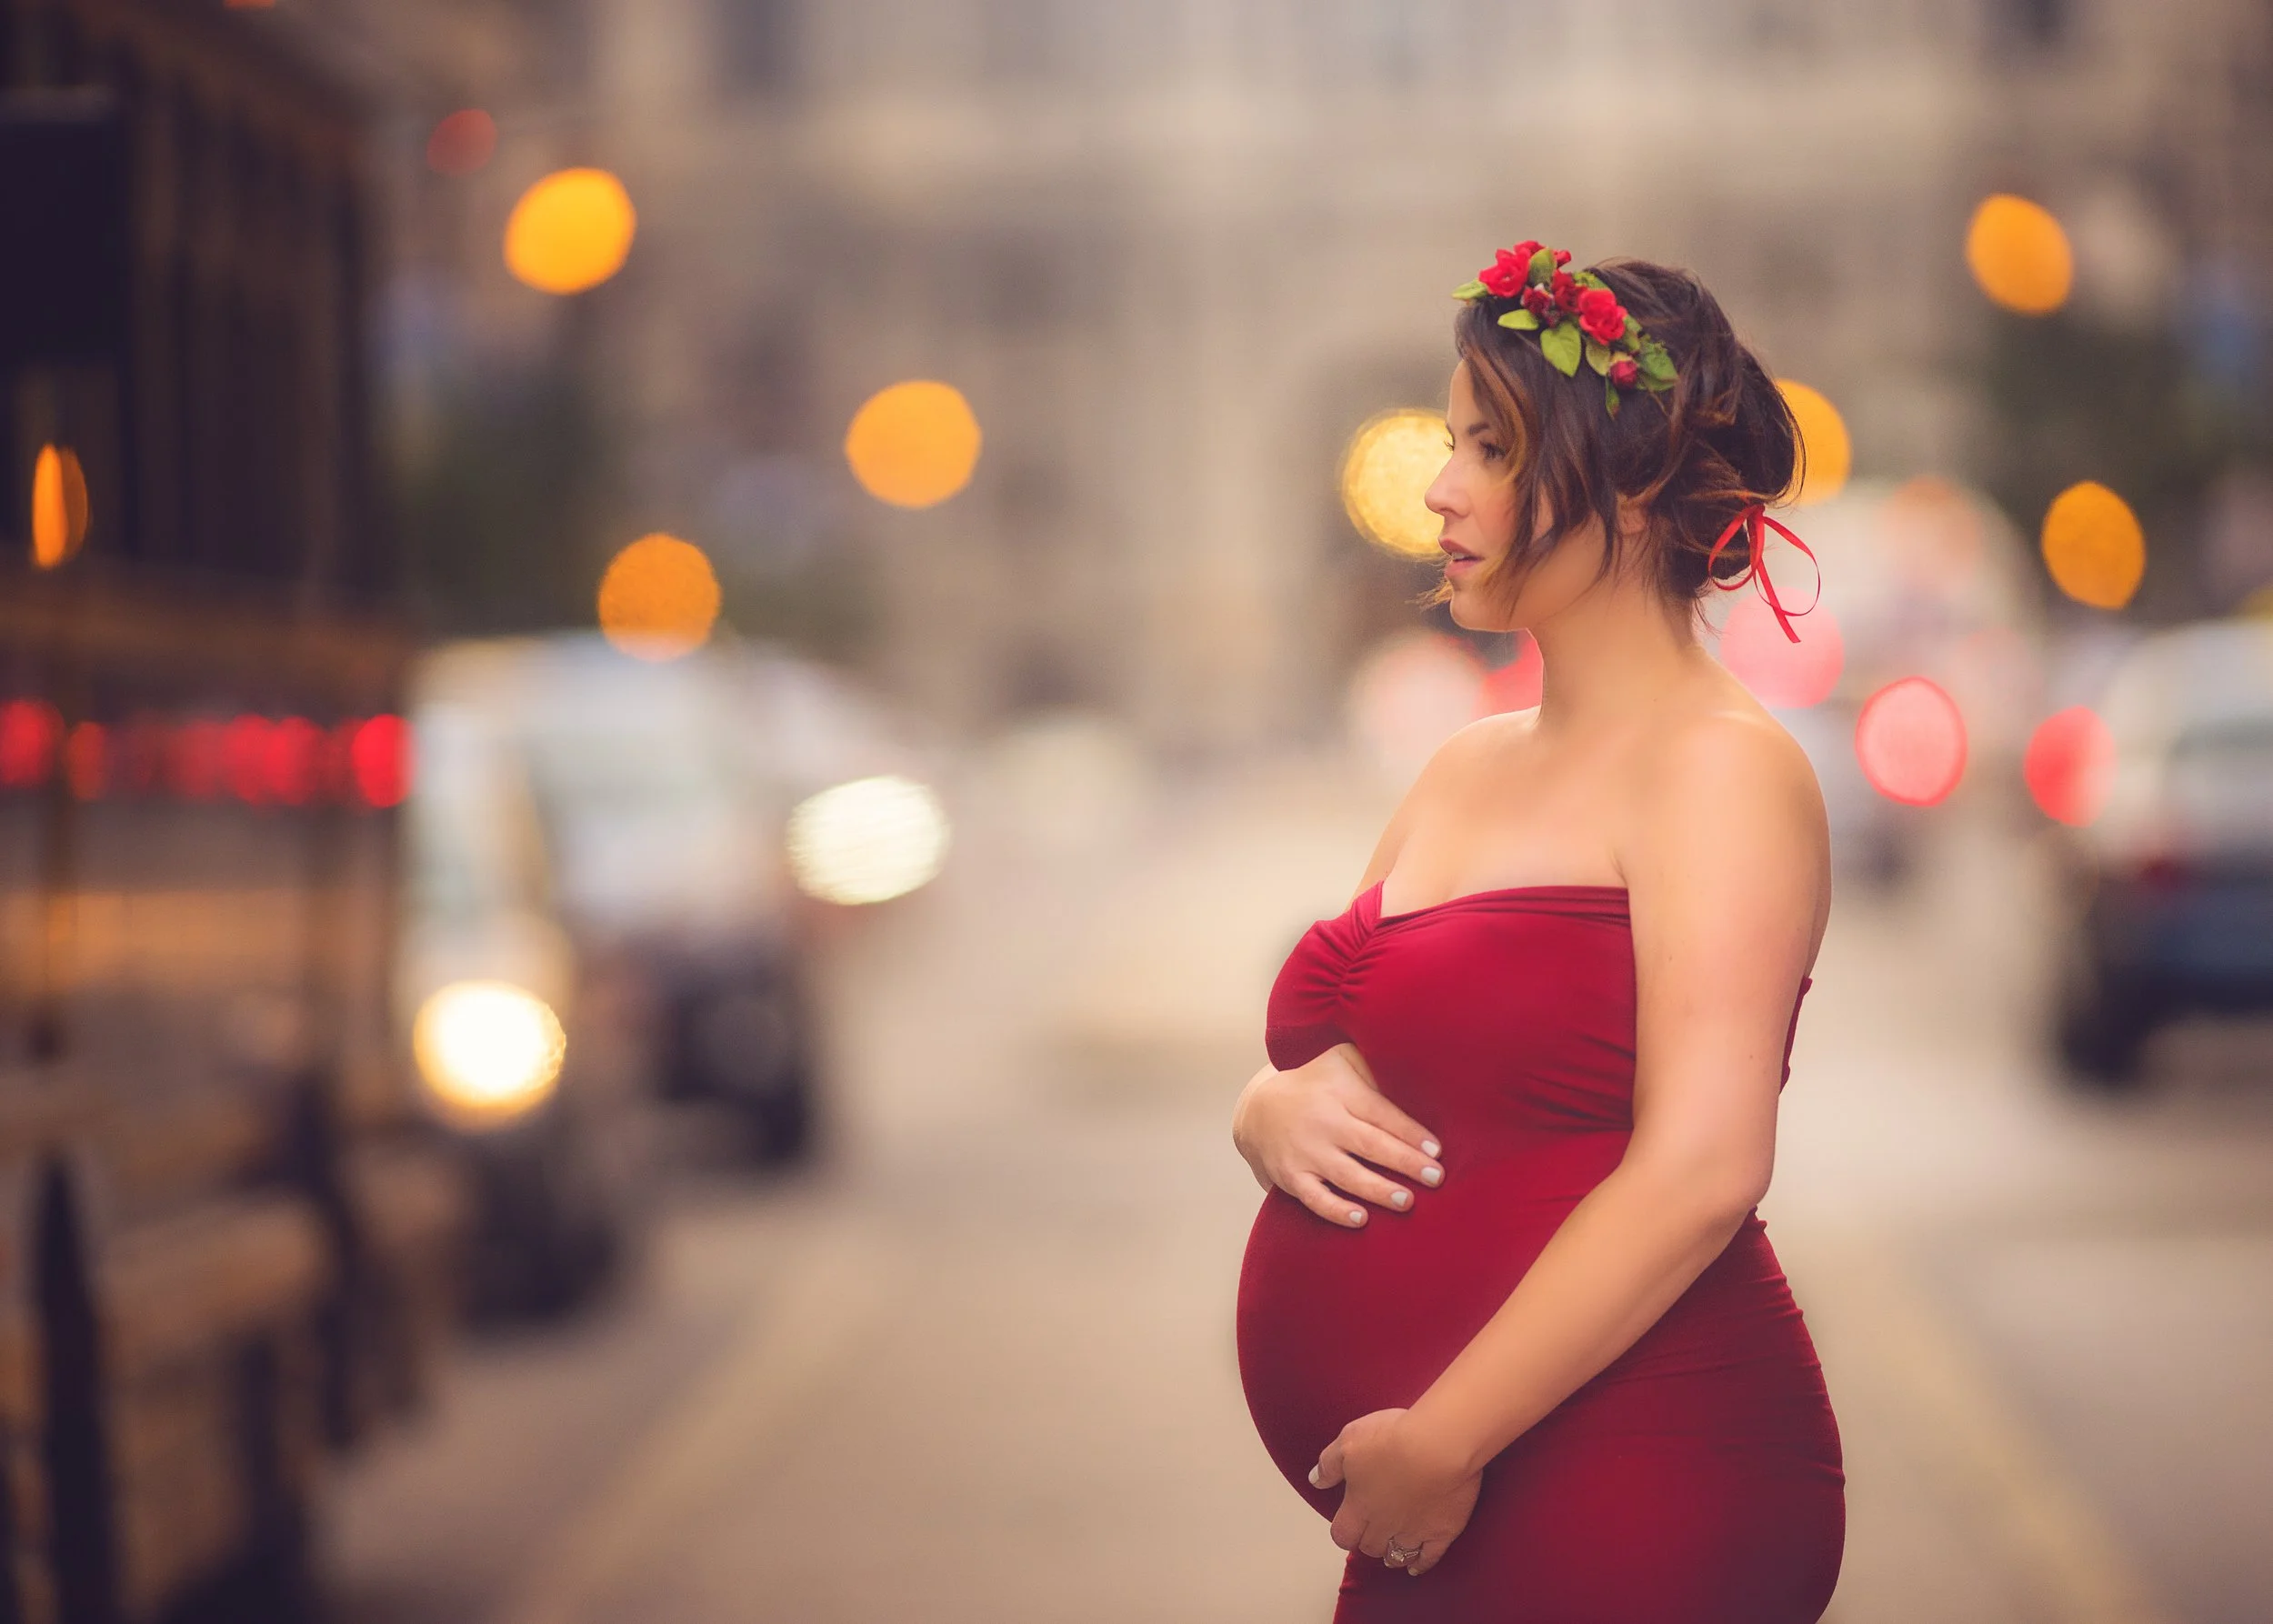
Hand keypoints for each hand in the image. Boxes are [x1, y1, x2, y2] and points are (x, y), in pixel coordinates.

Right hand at [1231, 1044, 1443, 1226]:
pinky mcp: (1291, 1176)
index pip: (1381, 1113)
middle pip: (1369, 1144)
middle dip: (1405, 1162)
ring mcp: (1305, 1151)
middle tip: (1436, 1178)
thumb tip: (1420, 1078)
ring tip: (1407, 1201)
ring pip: (1346, 1175)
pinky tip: (1362, 1219)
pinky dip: (1337, 1211)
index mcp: (1340, 1091)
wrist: (1258, 1109)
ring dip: (1378, 1190)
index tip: (1437, 1150)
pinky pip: (1315, 1198)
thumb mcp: (1341, 1062)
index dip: (1411, 1132)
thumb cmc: (1316, 1085)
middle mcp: (1323, 1121)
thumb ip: (1374, 1068)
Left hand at [1311, 1407, 1479, 1577]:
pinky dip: (1421, 1563)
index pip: (1343, 1534)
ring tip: (1390, 1552)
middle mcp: (1384, 1525)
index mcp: (1359, 1506)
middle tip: (1371, 1532)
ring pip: (1397, 1555)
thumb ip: (1329, 1464)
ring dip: (1391, 1555)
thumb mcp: (1349, 1439)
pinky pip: (1429, 1557)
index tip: (1348, 1526)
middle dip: (1368, 1541)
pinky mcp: (1442, 1531)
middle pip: (1370, 1547)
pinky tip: (1416, 1565)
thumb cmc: (1392, 1439)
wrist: (1439, 1446)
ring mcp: (1414, 1531)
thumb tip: (1315, 1480)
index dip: (1344, 1532)